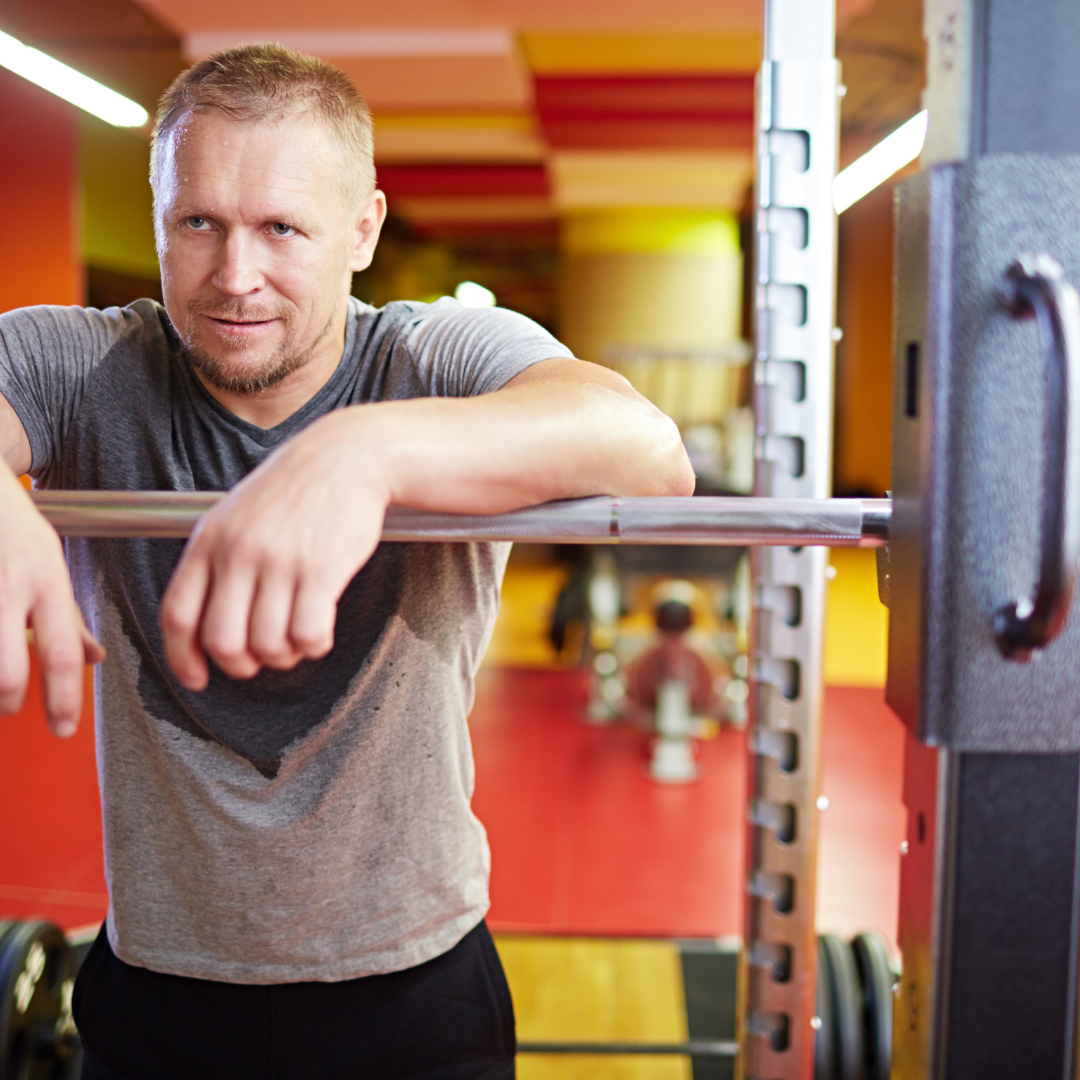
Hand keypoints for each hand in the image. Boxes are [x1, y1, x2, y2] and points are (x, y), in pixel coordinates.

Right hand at [0, 471, 104, 735]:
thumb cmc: (14, 531)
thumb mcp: (53, 567)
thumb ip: (70, 618)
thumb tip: (95, 659)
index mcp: (48, 584)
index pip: (63, 655)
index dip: (65, 699)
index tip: (64, 727)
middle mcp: (10, 590)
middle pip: (8, 672)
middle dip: (12, 701)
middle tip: (16, 709)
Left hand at [160, 410, 389, 689]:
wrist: (346, 457)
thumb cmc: (295, 489)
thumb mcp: (237, 515)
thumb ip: (217, 562)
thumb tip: (208, 625)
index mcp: (209, 540)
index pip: (178, 615)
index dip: (183, 657)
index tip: (197, 677)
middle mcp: (239, 553)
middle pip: (222, 641)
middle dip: (241, 665)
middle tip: (260, 660)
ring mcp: (279, 562)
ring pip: (267, 645)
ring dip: (283, 657)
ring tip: (296, 641)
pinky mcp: (320, 570)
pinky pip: (308, 635)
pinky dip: (314, 646)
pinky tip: (320, 633)